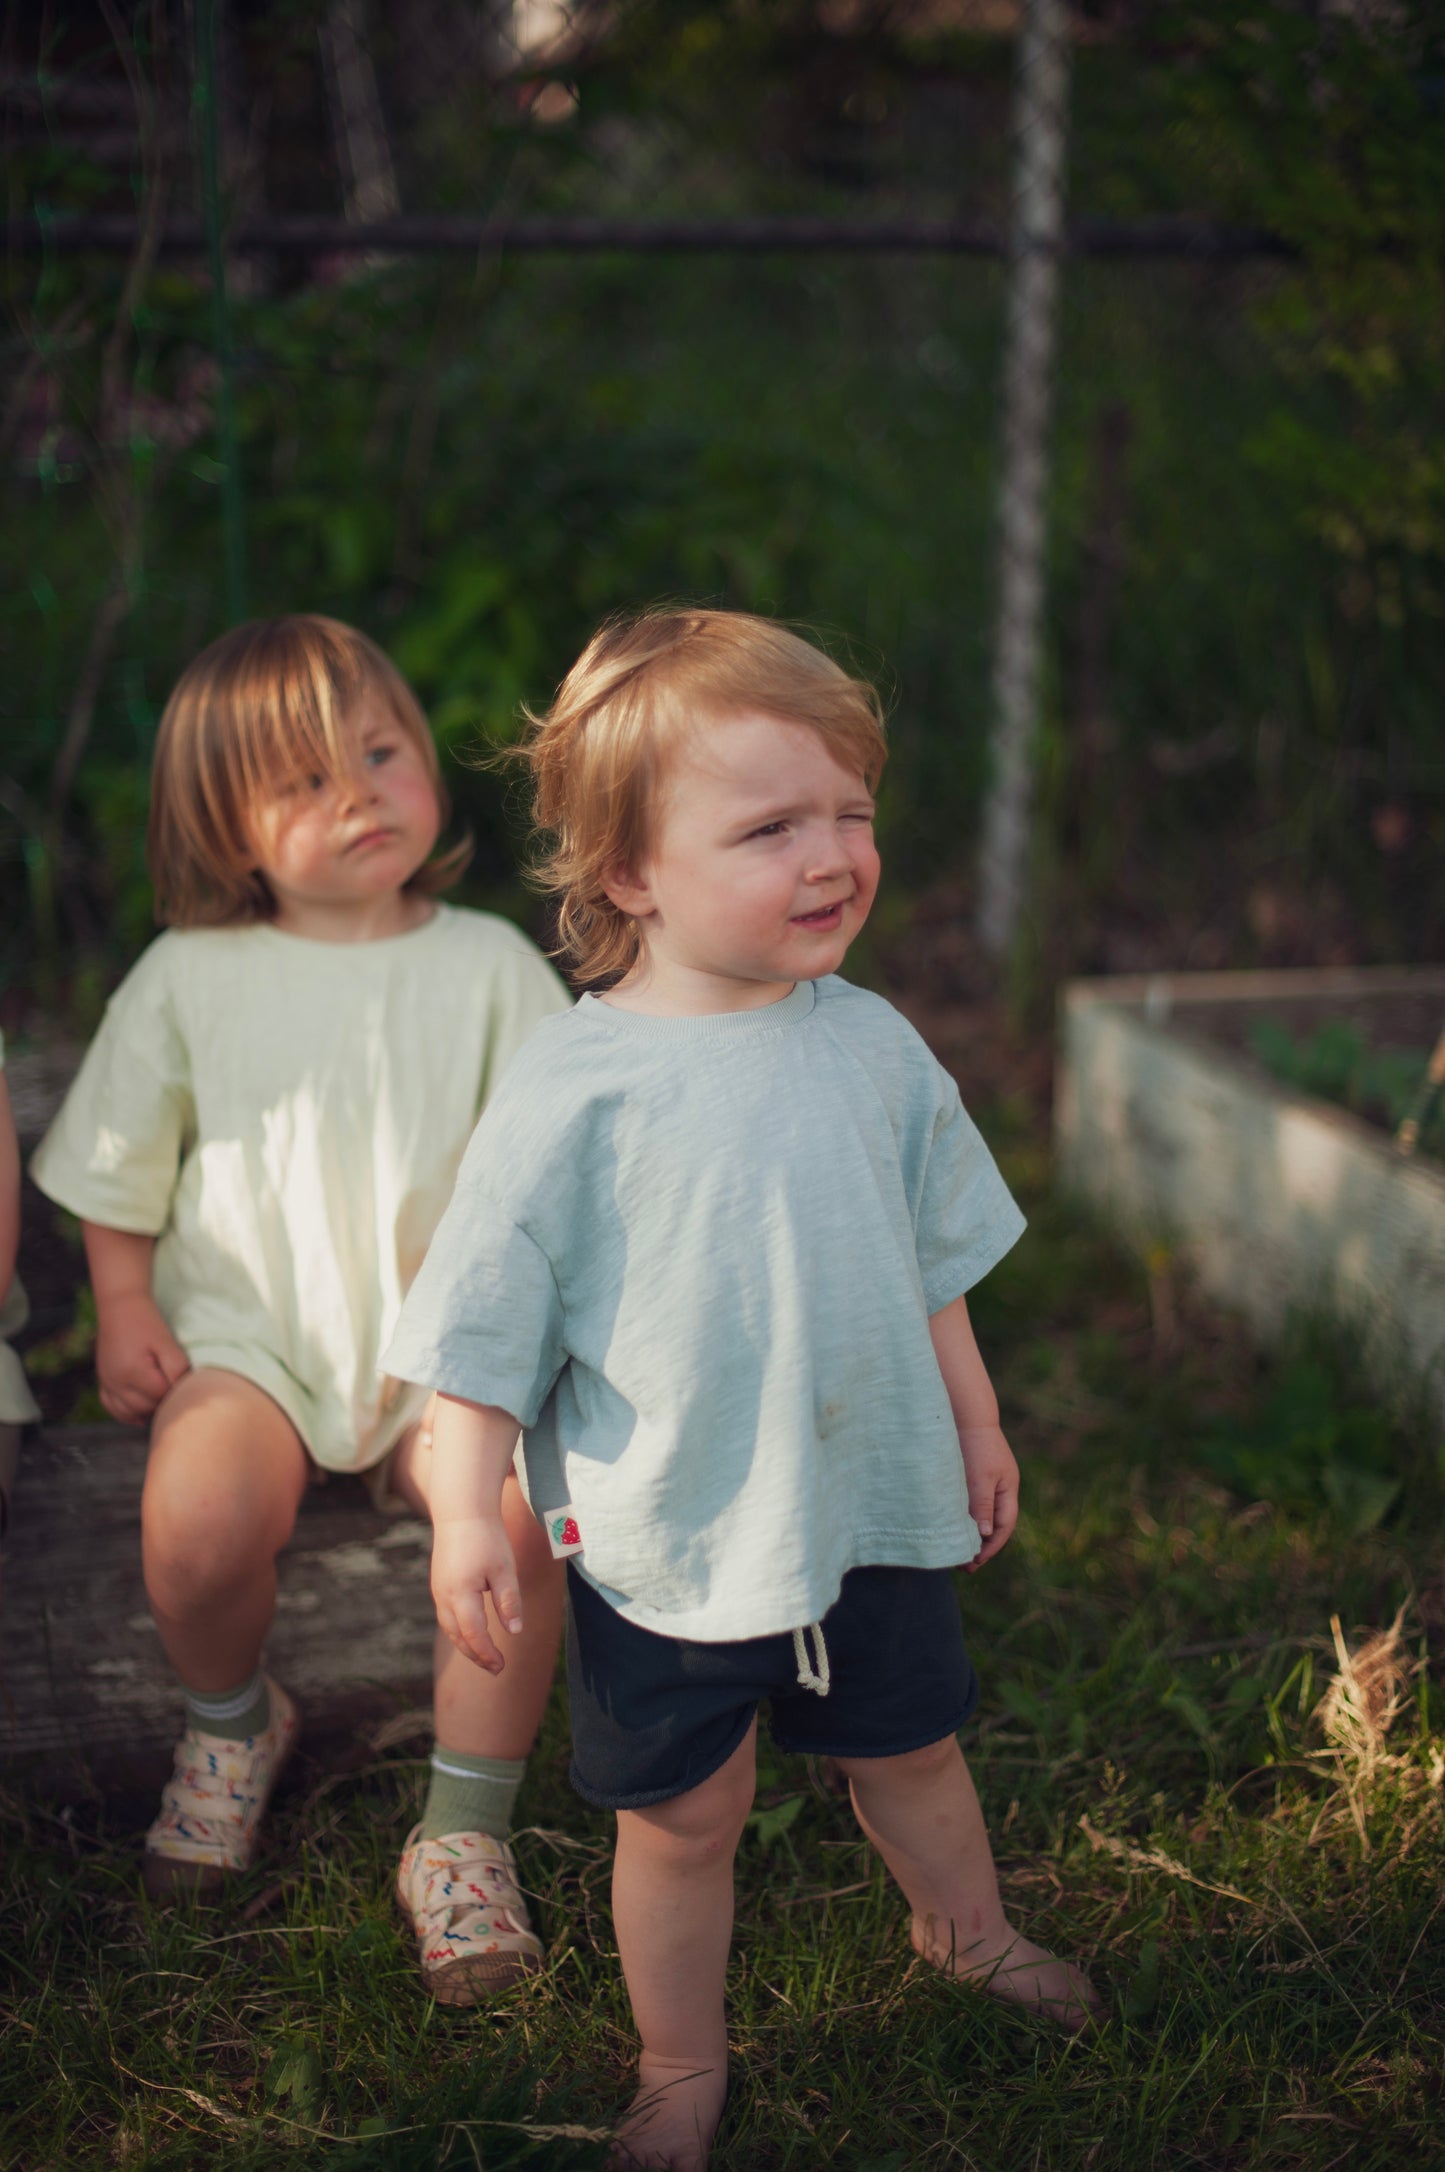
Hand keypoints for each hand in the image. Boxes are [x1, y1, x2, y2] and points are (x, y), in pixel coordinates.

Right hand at [95, 1290, 190, 1423]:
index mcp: (133, 1372)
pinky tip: (141, 1414)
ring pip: (129, 1412)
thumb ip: (177, 1367)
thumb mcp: (167, 1342)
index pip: (161, 1395)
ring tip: (161, 1397)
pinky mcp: (103, 1381)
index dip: (175, 1390)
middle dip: (162, 1401)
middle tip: (174, 1387)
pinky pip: (112, 1408)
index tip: (183, 1380)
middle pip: (145, 1407)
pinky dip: (127, 1414)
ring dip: (147, 1409)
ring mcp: (107, 1383)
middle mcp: (116, 1382)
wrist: (120, 1307)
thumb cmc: (147, 1323)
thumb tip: (184, 1390)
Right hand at [431, 1513, 523, 1673]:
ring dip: (466, 1645)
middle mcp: (444, 1596)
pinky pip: (447, 1616)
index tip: (502, 1667)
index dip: (487, 1654)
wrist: (461, 1510)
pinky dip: (459, 1630)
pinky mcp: (439, 1583)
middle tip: (496, 1668)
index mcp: (461, 1594)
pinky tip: (473, 1632)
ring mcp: (438, 1590)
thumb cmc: (487, 1537)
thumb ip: (508, 1601)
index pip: (474, 1635)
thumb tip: (514, 1632)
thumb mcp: (504, 1569)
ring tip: (485, 1656)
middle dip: (476, 1656)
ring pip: (450, 1628)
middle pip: (458, 1637)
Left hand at [958, 1422, 1018, 1569]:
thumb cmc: (974, 1445)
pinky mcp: (972, 1475)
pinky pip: (971, 1504)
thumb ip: (983, 1505)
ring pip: (982, 1515)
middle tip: (964, 1565)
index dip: (992, 1547)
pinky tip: (950, 1526)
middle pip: (995, 1525)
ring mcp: (987, 1481)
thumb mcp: (980, 1478)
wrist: (965, 1413)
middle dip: (982, 1546)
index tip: (974, 1562)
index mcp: (1007, 1489)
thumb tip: (986, 1535)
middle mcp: (1000, 1487)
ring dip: (972, 1533)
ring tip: (956, 1551)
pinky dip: (964, 1518)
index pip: (1004, 1527)